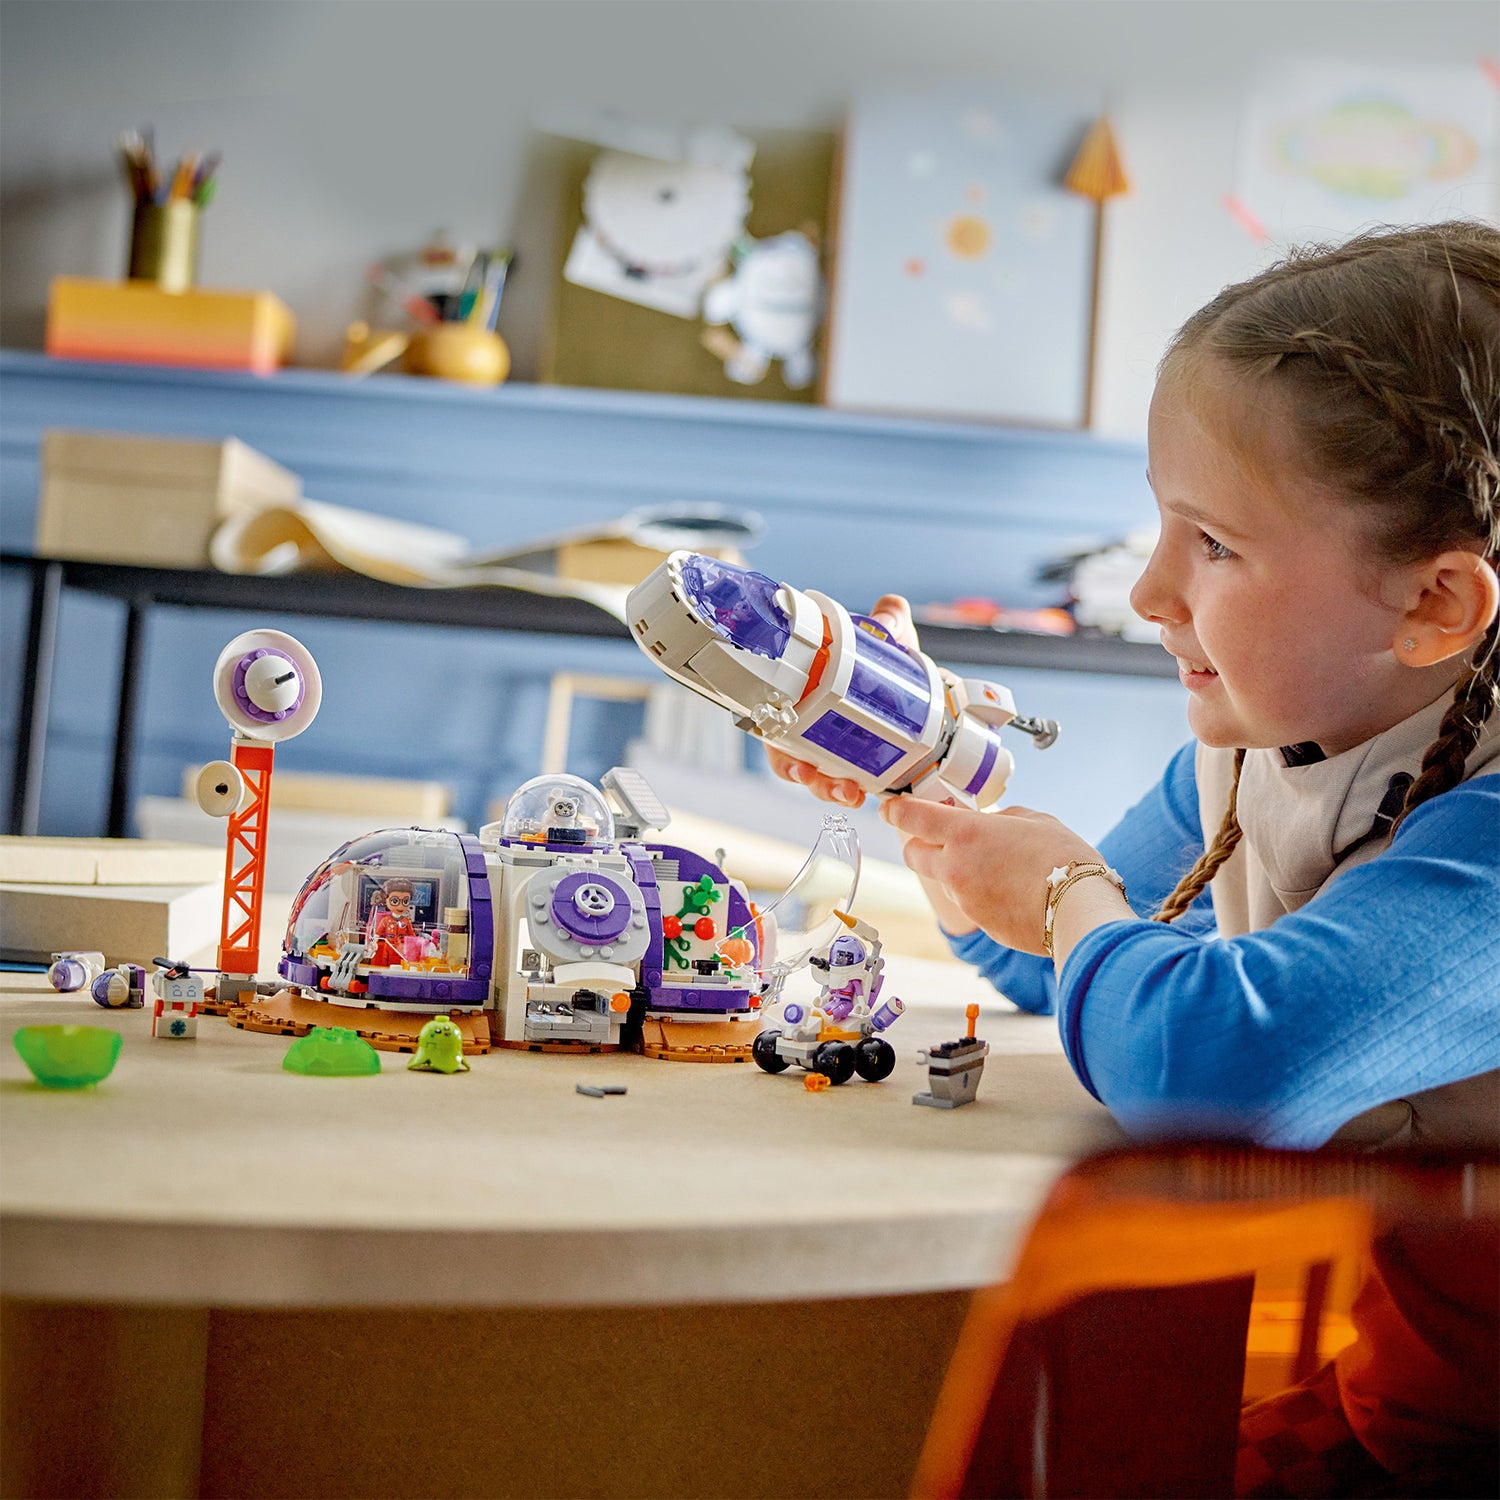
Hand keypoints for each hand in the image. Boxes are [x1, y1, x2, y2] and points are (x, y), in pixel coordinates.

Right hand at [763, 593, 917, 807]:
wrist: (927, 695)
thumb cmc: (892, 668)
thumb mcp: (890, 640)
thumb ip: (888, 621)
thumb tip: (890, 612)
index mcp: (808, 693)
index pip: (775, 717)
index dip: (772, 737)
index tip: (783, 749)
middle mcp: (814, 726)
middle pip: (790, 757)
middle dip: (799, 772)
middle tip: (810, 775)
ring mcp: (836, 751)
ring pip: (817, 777)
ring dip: (826, 789)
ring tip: (846, 793)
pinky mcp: (859, 769)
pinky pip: (846, 786)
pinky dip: (849, 793)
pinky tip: (860, 796)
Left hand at [880, 796, 1103, 954]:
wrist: (1080, 911)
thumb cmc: (1063, 858)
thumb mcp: (1033, 820)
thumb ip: (1000, 819)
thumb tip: (989, 825)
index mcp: (964, 833)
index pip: (911, 818)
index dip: (896, 811)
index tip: (892, 808)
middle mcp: (954, 868)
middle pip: (912, 854)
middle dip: (920, 843)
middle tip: (942, 837)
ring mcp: (964, 899)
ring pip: (944, 880)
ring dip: (957, 870)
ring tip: (1000, 865)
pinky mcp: (979, 923)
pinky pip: (970, 901)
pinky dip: (981, 893)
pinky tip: (1012, 889)